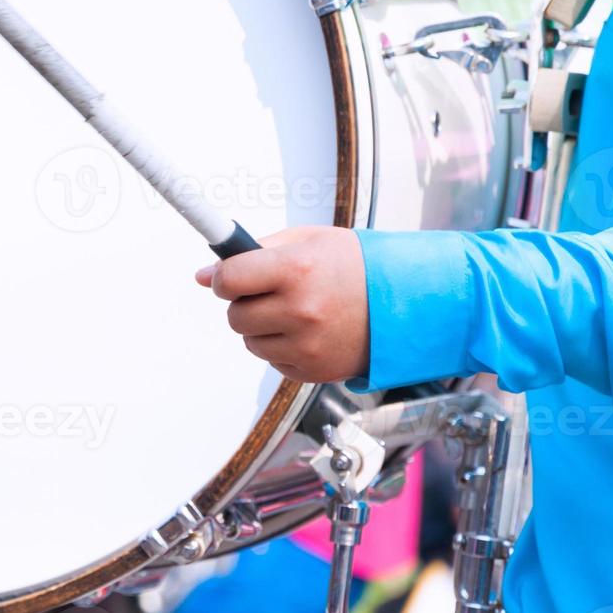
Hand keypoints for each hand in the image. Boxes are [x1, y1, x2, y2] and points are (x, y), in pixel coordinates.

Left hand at [195, 227, 368, 383]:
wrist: (409, 303)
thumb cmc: (356, 267)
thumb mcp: (308, 241)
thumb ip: (252, 253)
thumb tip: (203, 275)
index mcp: (297, 269)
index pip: (229, 279)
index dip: (225, 278)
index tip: (231, 278)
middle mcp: (301, 310)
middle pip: (235, 315)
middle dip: (245, 303)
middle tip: (272, 293)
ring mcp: (308, 345)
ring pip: (250, 341)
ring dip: (263, 327)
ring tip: (297, 311)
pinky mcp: (313, 371)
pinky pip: (272, 361)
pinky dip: (283, 347)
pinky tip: (310, 331)